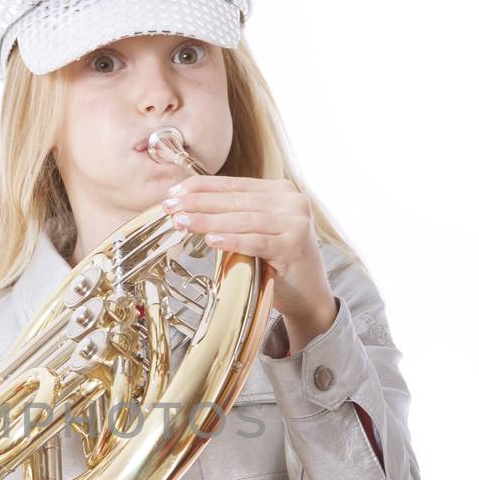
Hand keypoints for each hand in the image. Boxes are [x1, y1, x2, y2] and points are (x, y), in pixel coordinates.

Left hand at [162, 173, 337, 349]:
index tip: (173, 193)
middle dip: (198, 203)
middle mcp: (292, 202)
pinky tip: (211, 239)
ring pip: (243, 219)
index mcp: (281, 191)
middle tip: (170, 207)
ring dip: (209, 220)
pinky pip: (256, 242)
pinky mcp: (294, 246)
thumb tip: (188, 206)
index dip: (201, 187)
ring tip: (182, 222)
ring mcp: (296, 223)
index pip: (234, 184)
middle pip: (236, 200)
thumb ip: (235, 214)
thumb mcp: (258, 230)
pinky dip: (232, 240)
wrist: (309, 295)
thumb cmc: (277, 262)